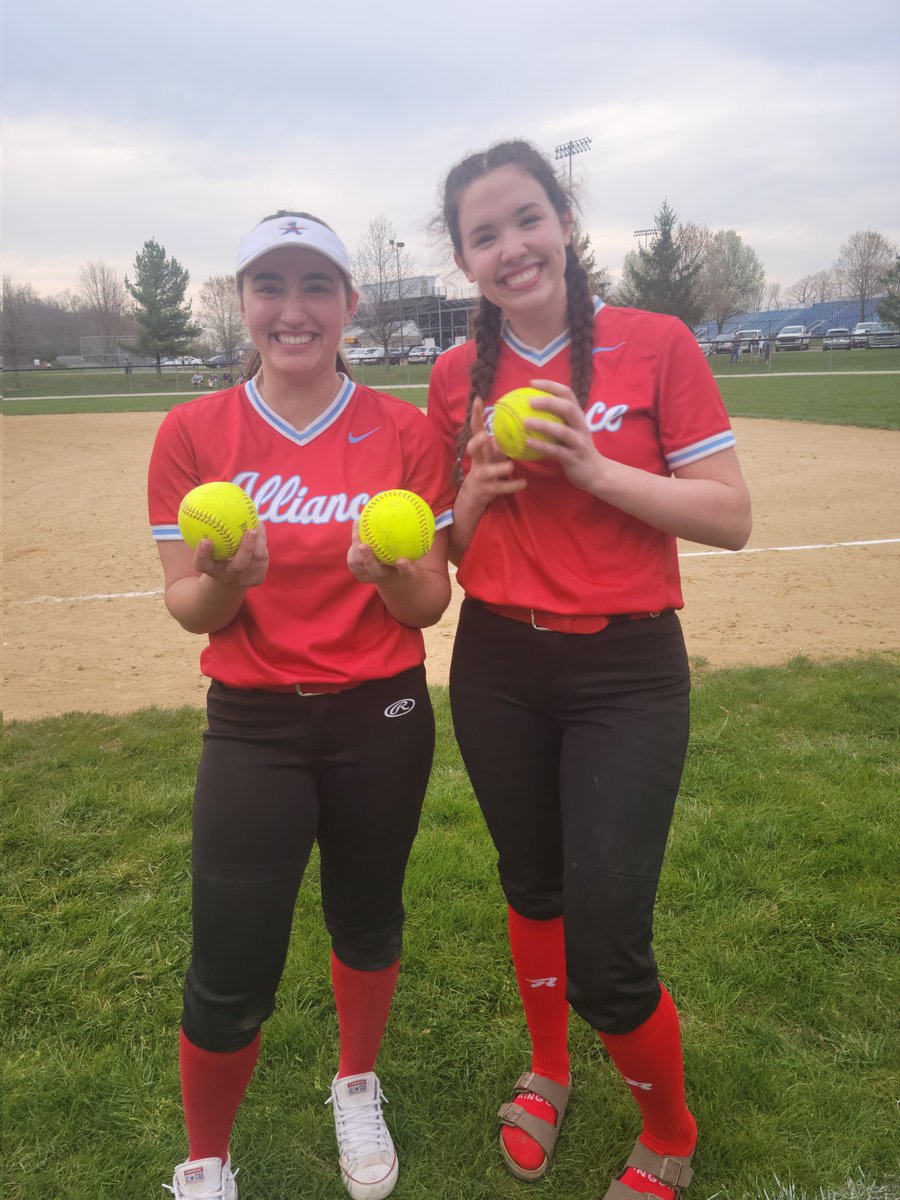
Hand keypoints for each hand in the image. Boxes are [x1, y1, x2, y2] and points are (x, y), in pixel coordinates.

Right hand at [194, 522, 268, 588]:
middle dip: (246, 549)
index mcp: (210, 570)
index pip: (202, 564)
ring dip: (259, 540)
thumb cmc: (214, 556)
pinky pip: (263, 557)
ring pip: (257, 559)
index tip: (205, 540)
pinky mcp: (258, 577)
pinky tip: (259, 527)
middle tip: (251, 531)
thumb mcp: (206, 547)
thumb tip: (198, 503)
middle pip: (238, 566)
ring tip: (257, 523)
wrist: (229, 580)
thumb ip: (202, 530)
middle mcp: (228, 577)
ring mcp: (245, 579)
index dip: (203, 554)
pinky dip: (262, 541)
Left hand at [347, 522, 417, 584]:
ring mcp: (370, 577)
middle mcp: (385, 577)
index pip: (406, 573)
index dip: (405, 569)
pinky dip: (352, 545)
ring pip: (359, 564)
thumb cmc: (405, 558)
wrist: (391, 577)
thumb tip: (424, 516)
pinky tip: (356, 528)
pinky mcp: (359, 575)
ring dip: (356, 544)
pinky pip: (352, 561)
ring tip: (358, 524)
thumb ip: (418, 539)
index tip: (402, 561)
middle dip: (368, 558)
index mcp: (401, 574)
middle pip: (375, 571)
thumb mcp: (414, 552)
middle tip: (363, 545)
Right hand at [460, 397, 527, 507]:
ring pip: (487, 472)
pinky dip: (512, 485)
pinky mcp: (487, 490)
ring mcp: (481, 476)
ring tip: (511, 465)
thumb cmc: (488, 466)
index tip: (478, 399)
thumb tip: (519, 421)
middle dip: (477, 442)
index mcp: (480, 448)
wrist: (475, 494)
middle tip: (485, 437)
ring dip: (499, 468)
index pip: (475, 428)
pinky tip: (523, 483)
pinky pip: (500, 487)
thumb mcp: (493, 453)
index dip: (475, 415)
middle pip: (472, 449)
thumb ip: (502, 440)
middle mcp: (478, 460)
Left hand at [522, 379, 607, 493]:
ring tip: (525, 422)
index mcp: (578, 416)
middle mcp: (581, 426)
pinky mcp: (574, 458)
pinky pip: (556, 451)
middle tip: (529, 401)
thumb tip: (527, 409)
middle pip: (568, 408)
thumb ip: (555, 419)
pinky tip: (528, 442)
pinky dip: (542, 446)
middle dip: (549, 402)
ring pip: (562, 431)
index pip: (567, 394)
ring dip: (543, 425)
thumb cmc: (576, 449)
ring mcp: (578, 442)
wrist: (596, 472)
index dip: (550, 386)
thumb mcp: (570, 431)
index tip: (532, 384)